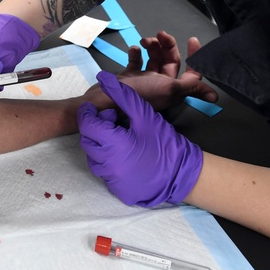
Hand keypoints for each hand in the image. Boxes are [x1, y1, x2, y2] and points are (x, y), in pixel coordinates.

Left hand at [77, 71, 202, 206]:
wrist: (182, 174)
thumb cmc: (164, 143)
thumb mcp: (145, 115)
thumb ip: (123, 95)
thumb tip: (103, 78)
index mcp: (112, 144)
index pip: (86, 125)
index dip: (90, 114)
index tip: (102, 111)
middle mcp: (107, 164)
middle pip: (87, 142)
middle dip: (96, 130)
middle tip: (114, 124)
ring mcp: (112, 180)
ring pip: (94, 159)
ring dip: (101, 147)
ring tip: (120, 140)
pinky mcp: (118, 191)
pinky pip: (105, 174)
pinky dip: (109, 164)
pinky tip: (125, 157)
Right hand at [93, 32, 216, 111]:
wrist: (104, 101)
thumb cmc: (139, 94)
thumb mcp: (168, 89)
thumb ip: (190, 87)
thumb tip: (213, 96)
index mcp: (173, 90)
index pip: (192, 74)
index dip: (195, 57)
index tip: (192, 40)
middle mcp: (161, 86)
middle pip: (171, 61)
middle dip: (168, 46)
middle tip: (160, 34)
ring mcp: (145, 81)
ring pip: (154, 58)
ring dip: (152, 47)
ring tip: (145, 40)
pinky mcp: (129, 77)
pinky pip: (136, 61)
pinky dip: (136, 53)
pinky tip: (134, 49)